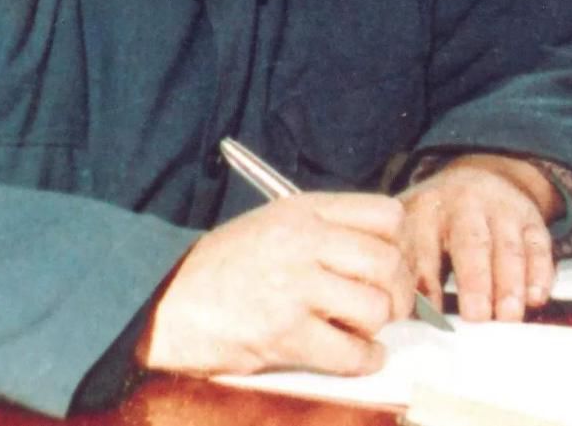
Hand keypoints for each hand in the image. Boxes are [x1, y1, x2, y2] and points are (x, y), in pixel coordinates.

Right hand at [135, 192, 413, 376]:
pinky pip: (350, 352)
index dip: (402, 243)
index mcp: (303, 210)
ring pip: (375, 308)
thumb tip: (383, 255)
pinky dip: (364, 361)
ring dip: (377, 328)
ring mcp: (295, 287)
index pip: (386, 214)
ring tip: (364, 331)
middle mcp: (304, 241)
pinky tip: (357, 357)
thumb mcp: (273, 225)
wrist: (169, 301)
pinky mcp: (285, 333)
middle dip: (400, 292)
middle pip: (388, 262)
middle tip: (392, 307)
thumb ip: (323, 231)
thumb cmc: (223, 267)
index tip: (396, 263)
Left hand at [399, 154, 562, 321]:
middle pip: (470, 243)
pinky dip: (540, 273)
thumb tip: (402, 315)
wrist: (480, 176)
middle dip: (474, 281)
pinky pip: (539, 246)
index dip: (426, 281)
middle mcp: (464, 204)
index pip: (423, 245)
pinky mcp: (530, 219)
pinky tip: (535, 298)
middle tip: (476, 316)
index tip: (431, 314)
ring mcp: (500, 209)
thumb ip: (407, 264)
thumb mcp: (413, 225)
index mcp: (426, 207)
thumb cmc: (438, 216)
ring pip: (508, 247)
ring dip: (509, 283)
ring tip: (508, 316)